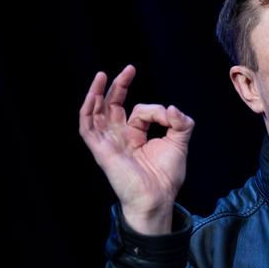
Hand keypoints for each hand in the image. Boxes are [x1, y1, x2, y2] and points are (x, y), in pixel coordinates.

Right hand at [79, 64, 193, 233]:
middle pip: (112, 106)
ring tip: (102, 75)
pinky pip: (87, 128)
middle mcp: (119, 138)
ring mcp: (108, 143)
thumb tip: (172, 108)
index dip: (154, 109)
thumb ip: (181, 122)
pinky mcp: (101, 151)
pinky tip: (93, 96)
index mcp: (135, 136)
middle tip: (129, 69)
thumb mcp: (180, 142)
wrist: (158, 198)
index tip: (169, 114)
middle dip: (119, 86)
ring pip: (94, 113)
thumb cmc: (166, 176)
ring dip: (96, 93)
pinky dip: (87, 111)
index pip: (139, 111)